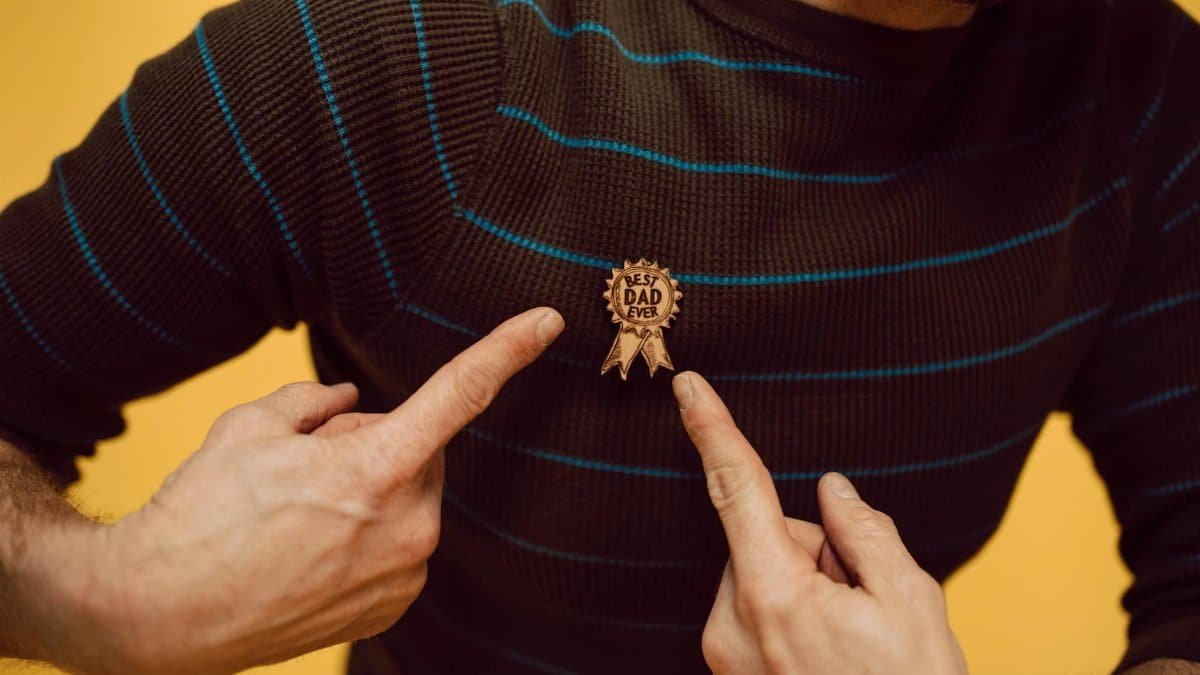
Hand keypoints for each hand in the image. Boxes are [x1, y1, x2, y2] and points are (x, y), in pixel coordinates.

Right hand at [38, 307, 563, 674]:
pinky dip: (367, 538)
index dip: (508, 350)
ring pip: (408, 501)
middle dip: (376, 445)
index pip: (461, 392)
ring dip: (370, 494)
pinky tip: (309, 552)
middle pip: (418, 452)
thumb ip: (317, 401)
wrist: (160, 613)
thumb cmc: (200, 512)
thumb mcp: (250, 426)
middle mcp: (409, 523)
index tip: (548, 322)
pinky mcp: (391, 607)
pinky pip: (398, 547)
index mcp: (379, 466)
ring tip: (296, 518)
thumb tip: (350, 403)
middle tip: (307, 470)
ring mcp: (404, 573)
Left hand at [672, 372, 966, 674]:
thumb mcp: (912, 602)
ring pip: (763, 573)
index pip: (736, 491)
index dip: (713, 431)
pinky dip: (792, 611)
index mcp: (772, 596)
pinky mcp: (729, 669)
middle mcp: (731, 623)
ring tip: (854, 638)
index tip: (686, 387)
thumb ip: (865, 531)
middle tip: (866, 600)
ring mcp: (725, 653)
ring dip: (806, 583)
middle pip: (766, 537)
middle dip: (814, 548)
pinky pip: (757, 608)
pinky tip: (830, 651)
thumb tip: (830, 490)